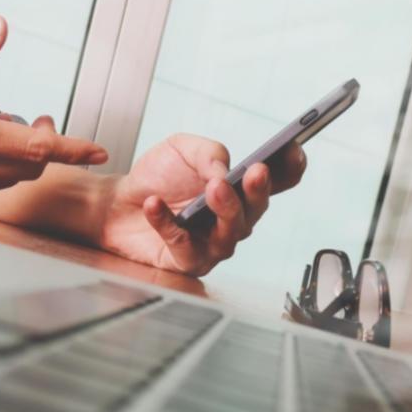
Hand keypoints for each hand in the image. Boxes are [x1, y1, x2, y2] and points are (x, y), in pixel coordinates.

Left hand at [97, 134, 306, 275]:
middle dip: (257, 191)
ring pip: (230, 235)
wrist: (117, 201)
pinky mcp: (187, 262)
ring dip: (225, 209)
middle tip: (254, 172)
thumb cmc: (157, 176)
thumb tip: (224, 172)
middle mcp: (233, 219)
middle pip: (256, 210)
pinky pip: (184, 246)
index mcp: (240, 188)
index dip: (290, 169)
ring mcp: (213, 243)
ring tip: (212, 188)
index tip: (293, 152)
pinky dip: (167, 223)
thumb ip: (208, 154)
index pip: (277, 181)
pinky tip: (154, 204)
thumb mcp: (182, 149)